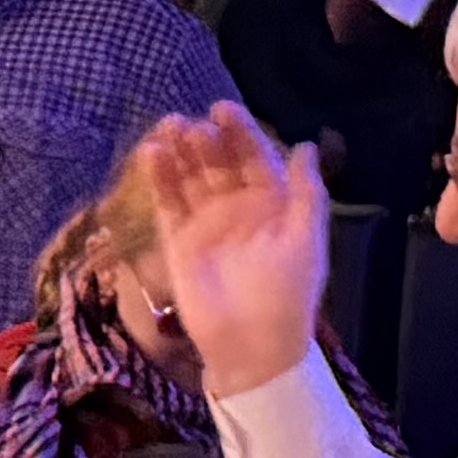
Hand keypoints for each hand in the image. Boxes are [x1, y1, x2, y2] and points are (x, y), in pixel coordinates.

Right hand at [131, 107, 326, 398]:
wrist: (252, 347)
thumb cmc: (287, 294)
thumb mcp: (305, 241)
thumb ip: (306, 193)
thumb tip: (307, 146)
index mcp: (271, 203)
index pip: (254, 157)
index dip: (240, 132)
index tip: (223, 109)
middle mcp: (237, 208)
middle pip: (218, 162)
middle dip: (205, 140)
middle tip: (191, 126)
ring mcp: (205, 224)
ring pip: (189, 177)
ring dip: (178, 152)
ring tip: (166, 128)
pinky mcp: (178, 242)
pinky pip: (167, 204)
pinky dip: (159, 180)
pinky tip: (151, 155)